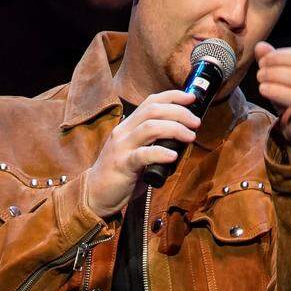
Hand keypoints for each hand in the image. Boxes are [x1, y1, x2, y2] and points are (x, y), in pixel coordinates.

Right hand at [84, 90, 199, 217]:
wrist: (95, 194)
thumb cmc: (121, 174)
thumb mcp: (137, 151)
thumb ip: (154, 142)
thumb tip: (182, 139)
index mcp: (128, 126)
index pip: (151, 101)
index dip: (173, 97)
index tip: (192, 99)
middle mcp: (124, 132)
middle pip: (153, 110)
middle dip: (179, 112)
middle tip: (196, 122)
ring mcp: (122, 147)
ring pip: (150, 127)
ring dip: (175, 129)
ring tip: (190, 136)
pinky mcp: (122, 165)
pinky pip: (143, 155)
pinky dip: (160, 152)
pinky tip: (173, 156)